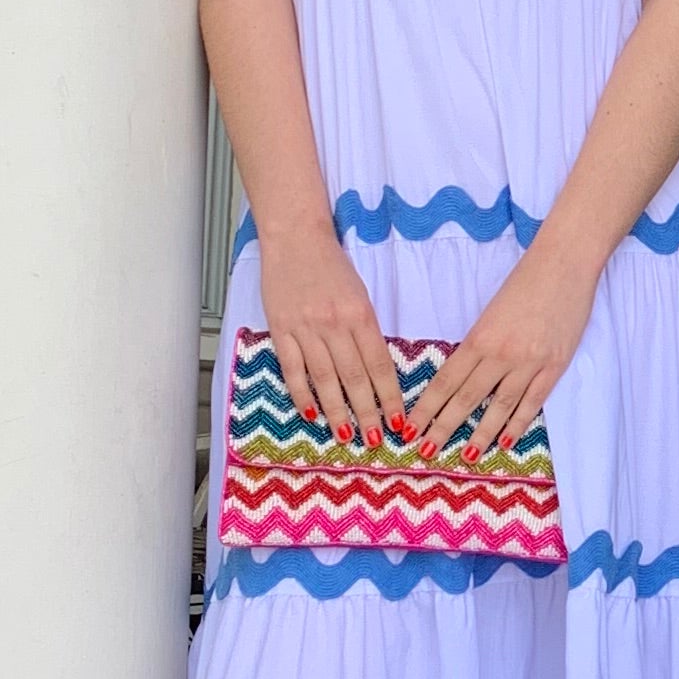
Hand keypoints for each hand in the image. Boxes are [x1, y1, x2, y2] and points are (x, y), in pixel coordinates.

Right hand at [256, 219, 406, 445]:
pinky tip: (311, 414)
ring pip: (324, 379)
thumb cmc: (331, 266)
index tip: (398, 421)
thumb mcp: (360, 295)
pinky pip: (292, 370)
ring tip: (347, 435)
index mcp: (360, 314)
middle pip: (354, 378)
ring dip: (337, 411)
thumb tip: (377, 373)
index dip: (389, 396)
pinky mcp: (281, 329)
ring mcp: (305, 328)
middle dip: (368, 413)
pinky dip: (302, 395)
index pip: (379, 365)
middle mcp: (335, 324)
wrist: (295, 238)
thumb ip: (366, 331)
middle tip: (376, 440)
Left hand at [409, 245, 599, 463]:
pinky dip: (518, 424)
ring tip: (468, 456)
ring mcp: (529, 362)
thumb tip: (463, 379)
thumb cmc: (525, 282)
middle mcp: (500, 354)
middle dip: (443, 429)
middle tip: (425, 452)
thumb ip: (479, 345)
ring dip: (481, 435)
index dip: (426, 408)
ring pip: (499, 407)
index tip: (410, 428)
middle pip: (466, 399)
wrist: (564, 263)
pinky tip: (507, 441)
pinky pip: (532, 402)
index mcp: (479, 337)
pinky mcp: (554, 365)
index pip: (445, 382)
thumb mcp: (492, 313)